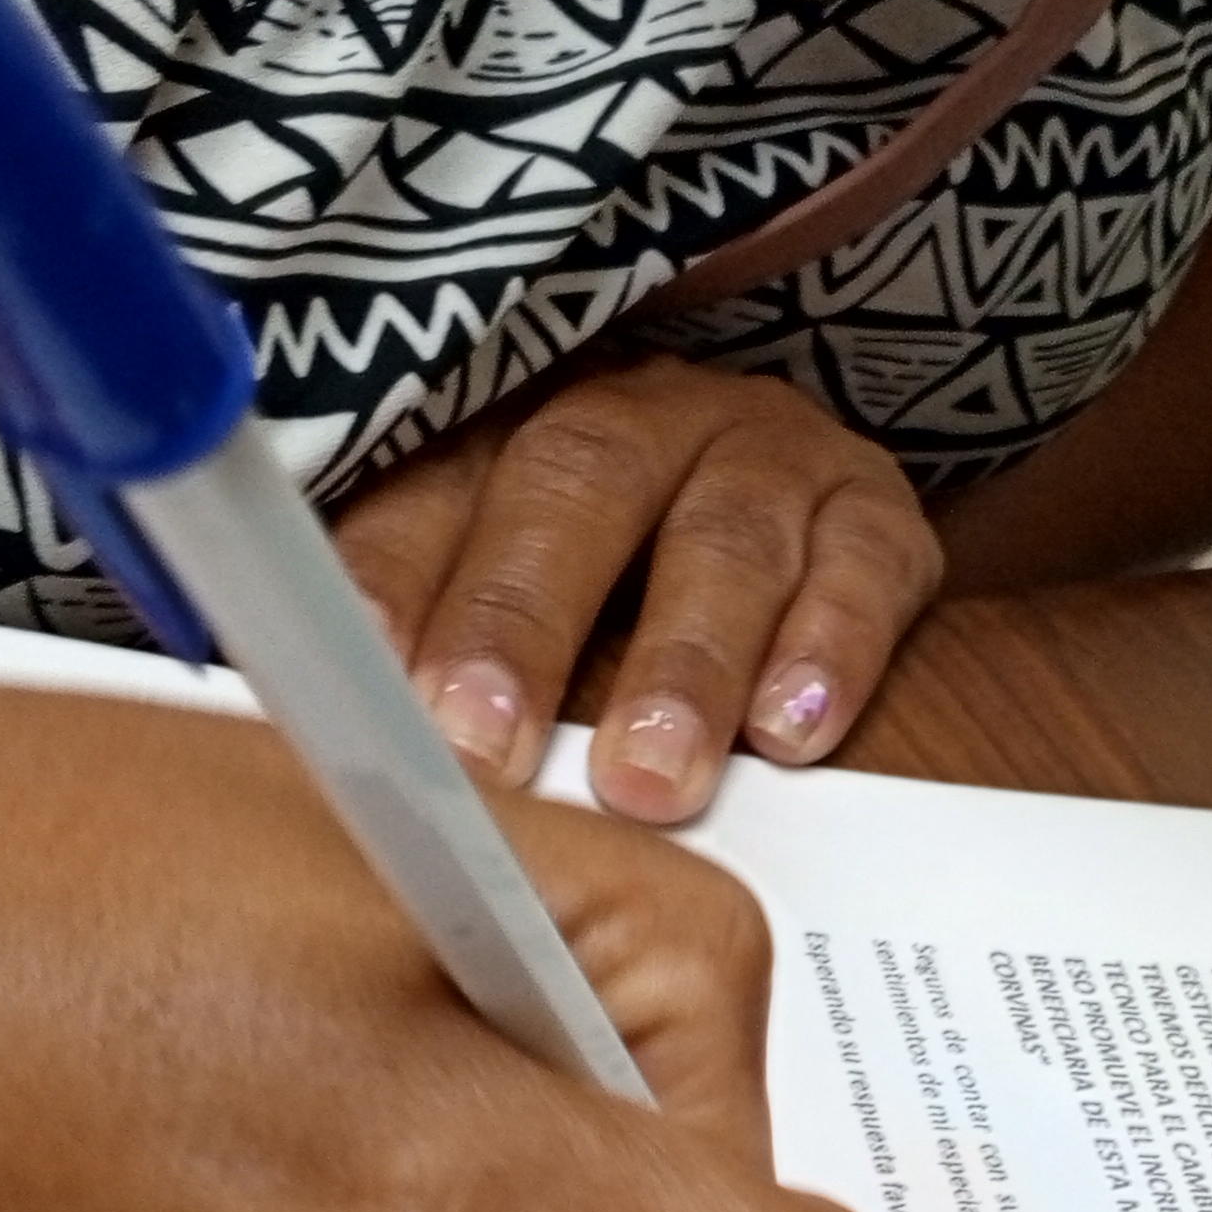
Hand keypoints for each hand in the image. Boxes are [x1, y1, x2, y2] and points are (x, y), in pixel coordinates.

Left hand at [332, 355, 942, 822]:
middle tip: (488, 749)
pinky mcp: (877, 514)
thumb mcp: (530, 654)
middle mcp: (640, 427)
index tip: (361, 695)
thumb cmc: (629, 640)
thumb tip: (334, 782)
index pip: (434, 501)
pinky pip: (859, 565)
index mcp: (516, 450)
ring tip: (650, 783)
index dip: (395, 590)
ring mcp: (766, 459)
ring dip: (679, 664)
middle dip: (522, 623)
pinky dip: (828, 649)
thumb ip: (450, 693)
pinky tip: (795, 732)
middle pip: (572, 490)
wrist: (824, 588)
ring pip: (720, 536)